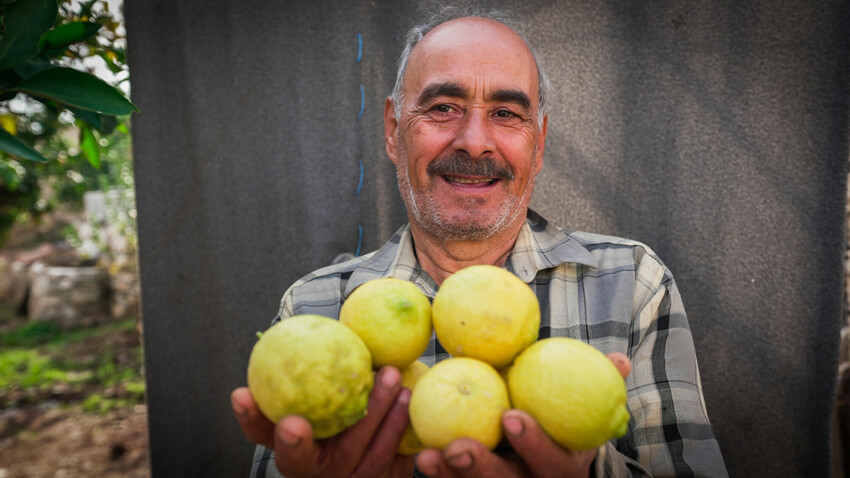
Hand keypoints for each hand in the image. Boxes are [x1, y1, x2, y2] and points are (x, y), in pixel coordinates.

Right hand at [231, 366, 414, 477]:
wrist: (383, 447)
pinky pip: (388, 455)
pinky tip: (406, 395)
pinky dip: (397, 423)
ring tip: (388, 377)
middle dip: (294, 443)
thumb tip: (310, 320)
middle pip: (300, 460)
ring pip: (355, 453)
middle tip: (294, 420)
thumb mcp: (328, 386)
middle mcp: (313, 469)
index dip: (250, 417)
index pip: (260, 434)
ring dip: (373, 414)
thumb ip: (317, 365)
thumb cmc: (346, 403)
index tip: (241, 393)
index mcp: (291, 446)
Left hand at [415, 352, 631, 477]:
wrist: (552, 463)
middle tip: (456, 446)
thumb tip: (620, 359)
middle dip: (482, 469)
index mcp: (562, 467)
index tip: (511, 415)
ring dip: (450, 476)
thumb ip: (602, 384)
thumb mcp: (587, 410)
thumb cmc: (565, 425)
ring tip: (427, 455)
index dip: (533, 443)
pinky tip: (418, 454)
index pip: (551, 461)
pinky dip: (438, 476)